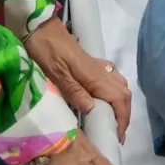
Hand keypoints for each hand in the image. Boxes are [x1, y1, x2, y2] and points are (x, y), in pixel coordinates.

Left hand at [26, 23, 132, 142]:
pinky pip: (113, 79)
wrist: (39, 28)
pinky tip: (105, 101)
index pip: (119, 98)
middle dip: (125, 115)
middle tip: (116, 134)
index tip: (117, 137)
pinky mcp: (92, 63)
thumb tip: (92, 109)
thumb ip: (73, 90)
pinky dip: (116, 93)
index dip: (122, 119)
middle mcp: (101, 70)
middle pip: (124, 93)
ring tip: (112, 122)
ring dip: (121, 105)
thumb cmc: (45, 50)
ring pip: (121, 86)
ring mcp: (98, 66)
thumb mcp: (54, 73)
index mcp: (93, 75)